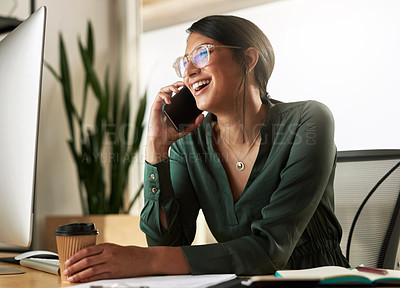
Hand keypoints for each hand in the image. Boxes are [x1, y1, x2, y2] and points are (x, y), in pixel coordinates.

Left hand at [63, 243, 190, 282]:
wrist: (146, 259)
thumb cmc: (132, 254)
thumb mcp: (116, 248)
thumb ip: (103, 251)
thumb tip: (88, 257)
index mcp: (108, 246)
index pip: (87, 250)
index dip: (75, 256)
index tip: (68, 260)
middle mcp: (108, 254)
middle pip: (86, 260)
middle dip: (74, 266)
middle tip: (66, 270)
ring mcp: (111, 264)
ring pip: (90, 269)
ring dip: (78, 274)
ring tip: (71, 277)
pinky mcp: (114, 273)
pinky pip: (98, 276)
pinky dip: (88, 279)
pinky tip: (82, 280)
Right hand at [145, 81, 203, 163]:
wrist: (161, 142)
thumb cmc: (170, 136)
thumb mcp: (186, 129)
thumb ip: (194, 124)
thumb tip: (202, 116)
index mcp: (171, 107)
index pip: (174, 93)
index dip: (180, 87)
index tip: (187, 86)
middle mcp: (164, 104)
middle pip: (169, 88)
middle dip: (176, 83)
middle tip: (183, 83)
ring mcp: (159, 105)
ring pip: (163, 90)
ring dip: (170, 87)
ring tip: (177, 90)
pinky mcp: (155, 107)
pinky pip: (158, 97)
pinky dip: (164, 96)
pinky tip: (169, 100)